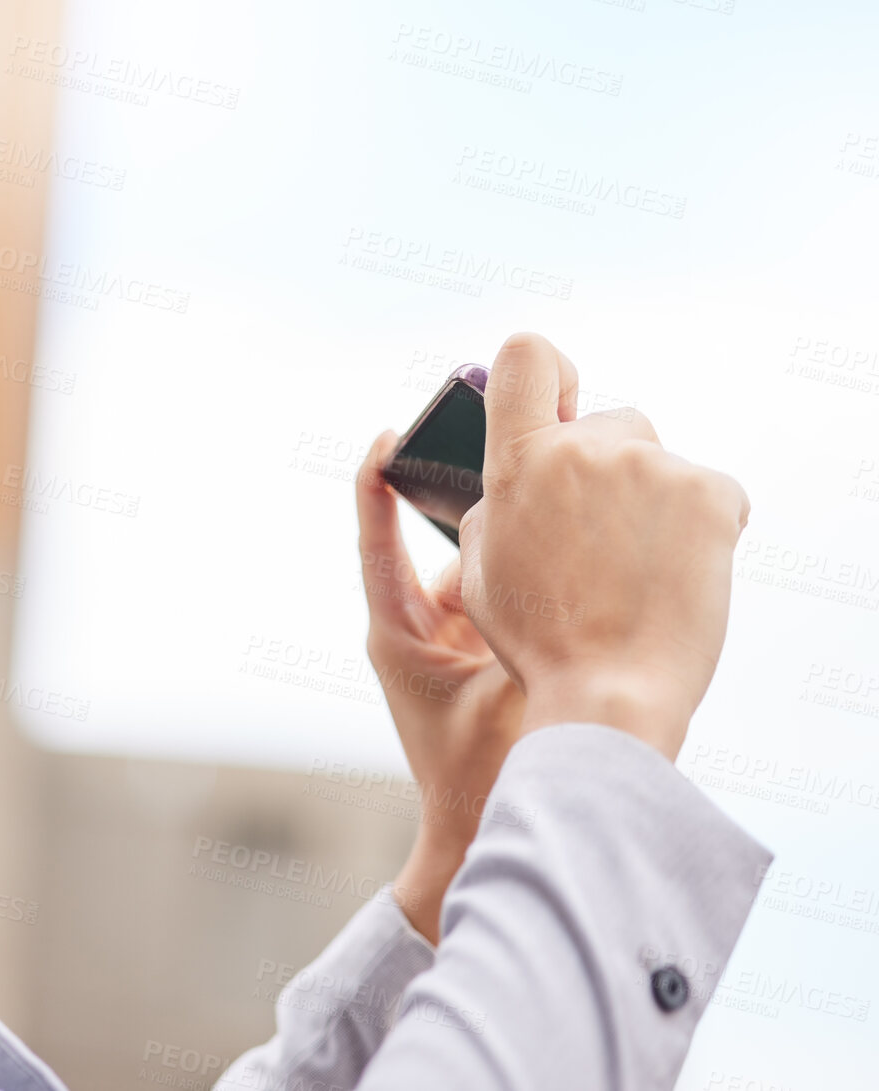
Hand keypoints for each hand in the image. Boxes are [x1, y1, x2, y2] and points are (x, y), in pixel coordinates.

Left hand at [355, 430, 526, 943]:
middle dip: (481, 505)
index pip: (380, 543)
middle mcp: (417, 631)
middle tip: (518, 453)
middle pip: (444, 549)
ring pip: (483, 573)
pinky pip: (503, 603)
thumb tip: (552, 555)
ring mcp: (450, 646)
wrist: (481, 841)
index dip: (378, 486)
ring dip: (518, 547)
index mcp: (399, 633)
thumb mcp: (511, 691)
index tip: (385, 437)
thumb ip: (528, 630)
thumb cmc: (484, 776)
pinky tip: (579, 557)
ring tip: (562, 505)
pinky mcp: (481, 659)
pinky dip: (532, 583)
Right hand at [458, 332, 751, 761]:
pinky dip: (699, 526)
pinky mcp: (710, 492)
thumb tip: (521, 471)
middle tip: (599, 538)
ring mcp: (651, 467)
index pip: (528, 357)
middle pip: (605, 423)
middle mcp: (583, 449)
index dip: (545, 373)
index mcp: (517, 463)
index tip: (557, 401)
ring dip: (650, 501)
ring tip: (637, 569)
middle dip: (605, 467)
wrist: (610, 691)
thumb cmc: (540, 640)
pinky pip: (708, 492)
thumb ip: (498, 502)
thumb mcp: (484, 566)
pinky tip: (677, 573)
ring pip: (656, 463)